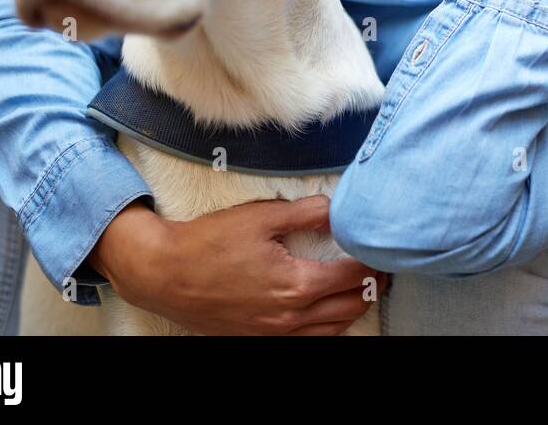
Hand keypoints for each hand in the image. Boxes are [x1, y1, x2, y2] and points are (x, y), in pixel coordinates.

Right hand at [89, 196, 387, 334]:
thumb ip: (307, 212)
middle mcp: (290, 317)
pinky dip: (326, 326)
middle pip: (350, 307)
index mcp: (296, 285)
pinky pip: (307, 339)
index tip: (383, 249)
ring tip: (361, 287)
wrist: (164, 274)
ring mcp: (274, 333)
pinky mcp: (258, 338)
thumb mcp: (262, 217)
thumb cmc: (209, 243)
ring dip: (352, 308)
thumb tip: (339, 207)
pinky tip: (327, 309)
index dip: (373, 262)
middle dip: (371, 287)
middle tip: (381, 267)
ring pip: (332, 329)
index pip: (353, 277)